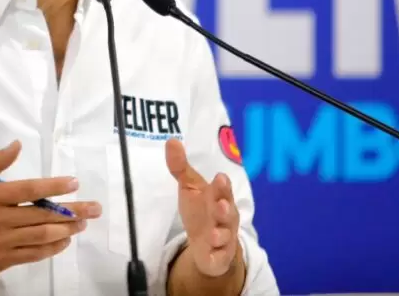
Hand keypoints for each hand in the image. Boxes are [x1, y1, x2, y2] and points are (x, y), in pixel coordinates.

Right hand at [0, 140, 100, 280]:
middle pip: (40, 214)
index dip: (52, 186)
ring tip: (82, 222)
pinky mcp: (3, 260)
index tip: (74, 182)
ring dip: (66, 229)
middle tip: (94, 207)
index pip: (26, 189)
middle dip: (71, 210)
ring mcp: (0, 241)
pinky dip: (52, 248)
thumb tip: (17, 145)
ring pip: (40, 236)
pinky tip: (65, 240)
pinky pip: (33, 254)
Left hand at [165, 138, 242, 277]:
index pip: (222, 190)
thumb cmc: (201, 211)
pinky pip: (219, 258)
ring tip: (214, 233)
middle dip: (225, 208)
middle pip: (227, 213)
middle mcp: (225, 218)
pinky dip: (217, 255)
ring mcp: (223, 238)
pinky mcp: (218, 257)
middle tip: (220, 203)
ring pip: (225, 236)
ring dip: (221, 234)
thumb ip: (180, 167)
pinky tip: (213, 253)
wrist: (207, 244)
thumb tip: (171, 140)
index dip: (221, 186)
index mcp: (219, 198)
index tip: (220, 177)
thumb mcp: (189, 188)